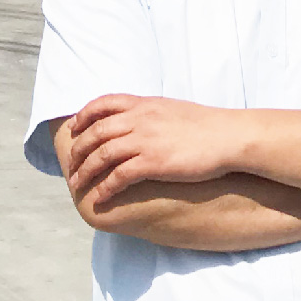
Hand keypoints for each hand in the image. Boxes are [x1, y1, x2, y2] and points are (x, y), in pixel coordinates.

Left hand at [67, 94, 239, 202]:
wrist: (229, 136)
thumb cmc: (207, 126)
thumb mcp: (174, 109)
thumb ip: (153, 113)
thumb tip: (142, 120)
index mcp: (145, 104)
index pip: (104, 103)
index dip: (84, 115)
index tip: (75, 127)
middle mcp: (140, 118)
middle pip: (96, 131)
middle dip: (79, 148)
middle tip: (71, 164)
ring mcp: (145, 140)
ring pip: (102, 154)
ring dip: (85, 170)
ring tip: (77, 184)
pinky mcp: (153, 162)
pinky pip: (118, 175)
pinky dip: (105, 187)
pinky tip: (100, 197)